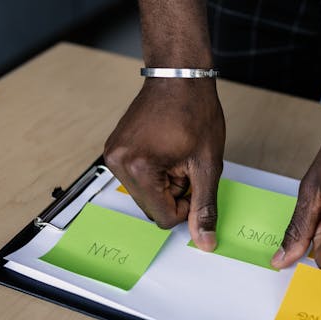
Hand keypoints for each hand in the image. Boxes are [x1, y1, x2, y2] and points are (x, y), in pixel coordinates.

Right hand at [104, 78, 224, 250]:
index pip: (163, 217)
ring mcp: (113, 156)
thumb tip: (204, 242)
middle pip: (151, 208)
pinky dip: (154, 173)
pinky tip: (164, 150)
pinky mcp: (114, 150)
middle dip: (174, 193)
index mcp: (139, 169)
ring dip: (164, 184)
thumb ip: (204, 206)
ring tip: (174, 154)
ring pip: (144, 195)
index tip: (193, 179)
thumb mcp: (207, 165)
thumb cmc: (194, 111)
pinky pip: (136, 179)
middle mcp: (118, 163)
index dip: (186, 205)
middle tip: (185, 163)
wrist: (178, 76)